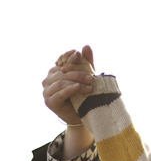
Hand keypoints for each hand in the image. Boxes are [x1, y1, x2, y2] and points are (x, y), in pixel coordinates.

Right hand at [44, 45, 96, 159]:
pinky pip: (59, 93)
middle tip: (92, 77)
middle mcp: (49, 79)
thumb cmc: (84, 94)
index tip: (79, 56)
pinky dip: (69, 90)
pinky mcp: (49, 101)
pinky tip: (77, 88)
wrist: (82, 114)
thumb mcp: (87, 76)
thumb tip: (86, 46)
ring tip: (90, 86)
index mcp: (56, 71)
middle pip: (63, 73)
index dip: (69, 57)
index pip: (61, 61)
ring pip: (60, 82)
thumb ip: (86, 62)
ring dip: (76, 82)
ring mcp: (47, 90)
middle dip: (78, 74)